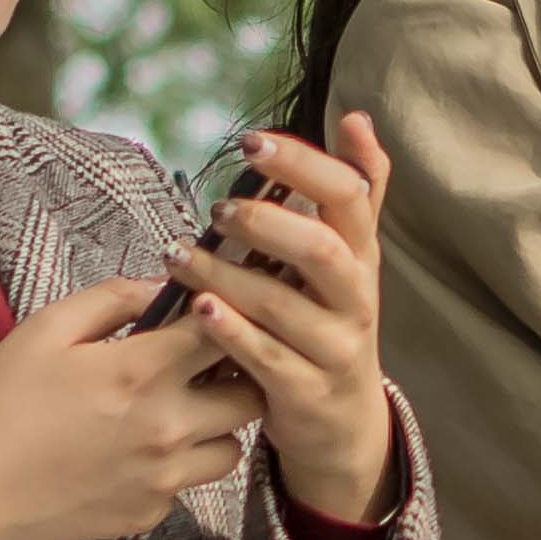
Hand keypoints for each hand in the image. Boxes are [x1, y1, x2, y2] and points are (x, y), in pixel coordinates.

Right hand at [0, 275, 269, 539]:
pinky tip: (140, 452)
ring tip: (182, 409)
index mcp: (142, 371)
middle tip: (212, 363)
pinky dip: (179, 465)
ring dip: (219, 424)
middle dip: (241, 374)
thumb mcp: (46, 330)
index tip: (222, 306)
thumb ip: (113, 298)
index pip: (226, 330)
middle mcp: (168, 427)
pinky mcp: (152, 513)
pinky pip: (191, 483)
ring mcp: (165, 478)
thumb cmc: (3, 404)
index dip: (231, 312)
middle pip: (253, 394)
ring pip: (233, 446)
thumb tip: (162, 286)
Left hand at [162, 114, 399, 525]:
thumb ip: (356, 191)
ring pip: (283, 305)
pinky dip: (230, 331)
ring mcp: (335, 348)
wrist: (343, 422)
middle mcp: (357, 298)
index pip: (349, 195)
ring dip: (226, 276)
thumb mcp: (350, 258)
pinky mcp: (307, 392)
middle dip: (267, 222)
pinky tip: (195, 309)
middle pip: (322, 249)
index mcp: (362, 255)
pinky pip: (267, 358)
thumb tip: (357, 117)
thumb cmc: (331, 322)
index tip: (251, 140)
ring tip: (178, 256)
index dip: (303, 164)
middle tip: (218, 208)